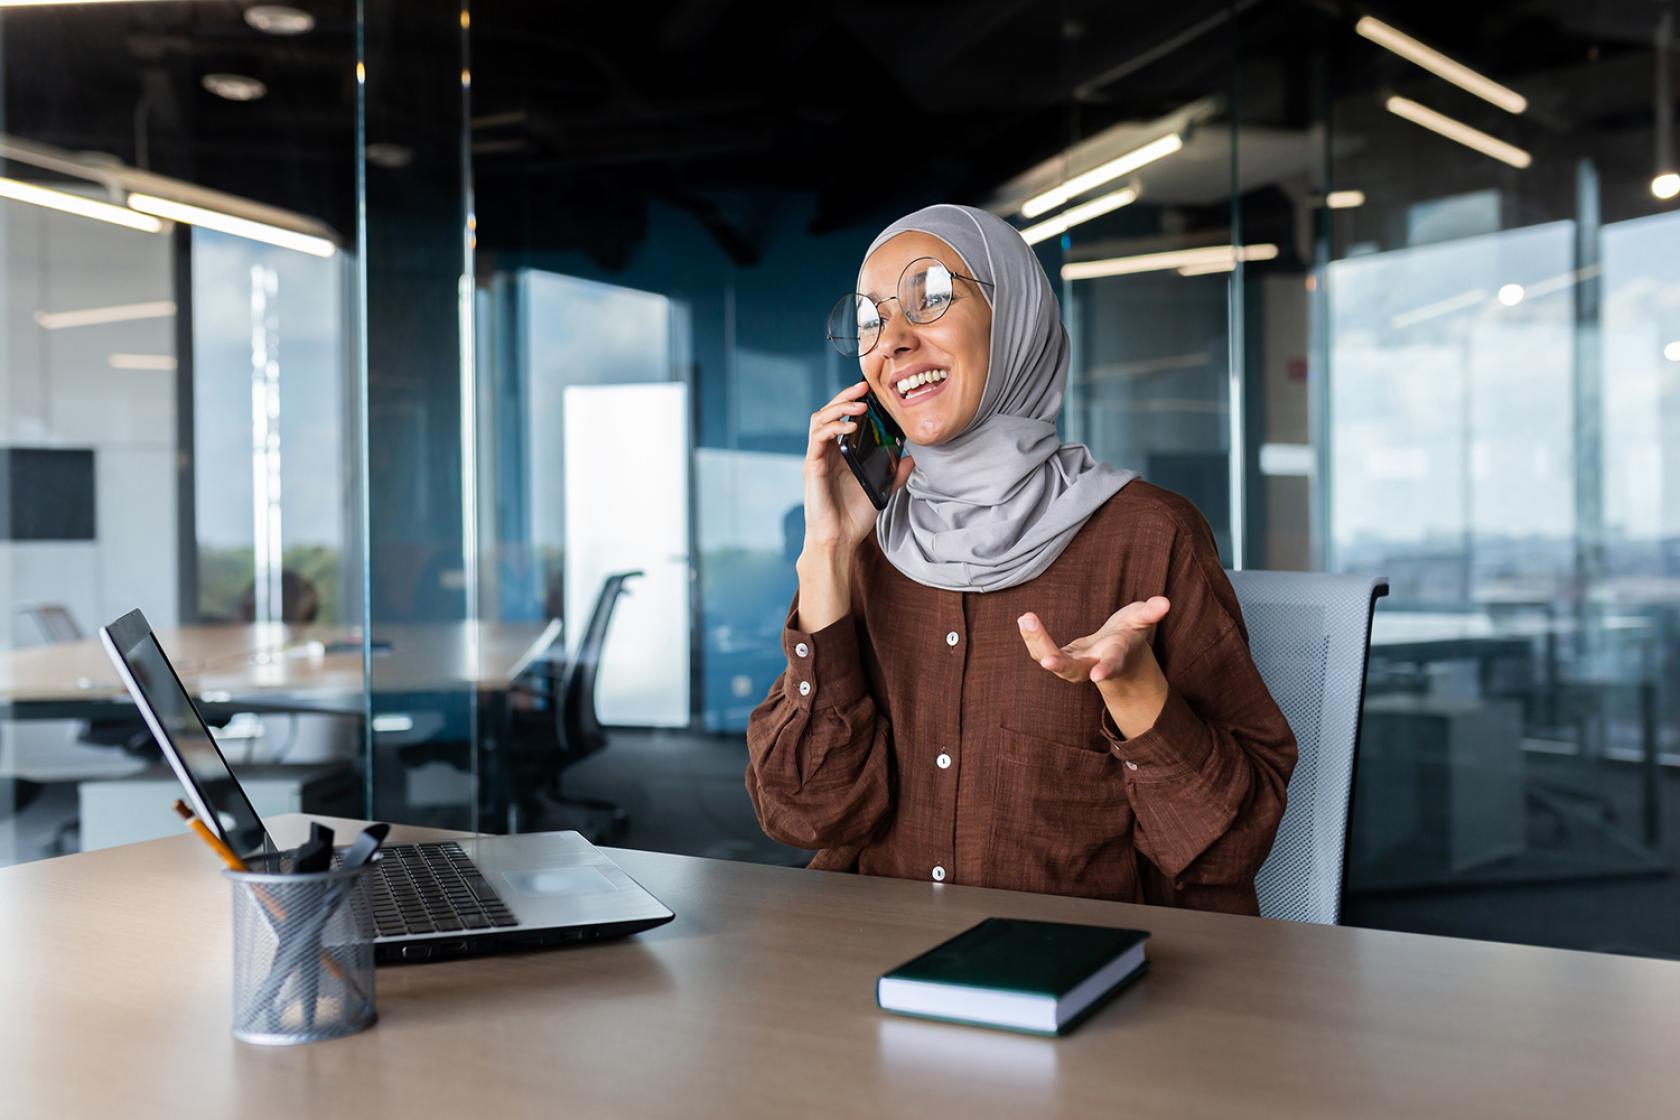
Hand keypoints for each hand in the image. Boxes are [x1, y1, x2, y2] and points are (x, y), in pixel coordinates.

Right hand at [801, 381, 914, 554]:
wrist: (839, 540)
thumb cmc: (853, 518)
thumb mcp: (881, 490)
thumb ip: (894, 474)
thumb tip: (911, 457)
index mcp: (838, 455)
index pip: (840, 418)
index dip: (851, 402)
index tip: (869, 392)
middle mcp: (824, 453)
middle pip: (827, 413)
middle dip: (844, 396)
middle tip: (863, 387)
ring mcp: (816, 459)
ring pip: (819, 420)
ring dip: (838, 408)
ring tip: (859, 405)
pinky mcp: (812, 467)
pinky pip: (818, 439)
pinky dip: (834, 428)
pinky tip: (851, 426)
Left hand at [1017, 598, 1170, 737]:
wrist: (1117, 653)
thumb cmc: (1130, 632)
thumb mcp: (1141, 619)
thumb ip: (1150, 612)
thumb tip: (1165, 603)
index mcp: (1116, 656)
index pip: (1113, 665)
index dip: (1108, 670)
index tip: (1100, 675)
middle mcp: (1093, 666)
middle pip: (1075, 671)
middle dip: (1062, 665)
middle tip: (1046, 660)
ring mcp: (1075, 665)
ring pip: (1053, 661)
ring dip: (1038, 643)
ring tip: (1026, 618)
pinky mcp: (1062, 658)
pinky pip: (1042, 651)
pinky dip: (1032, 637)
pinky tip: (1025, 619)